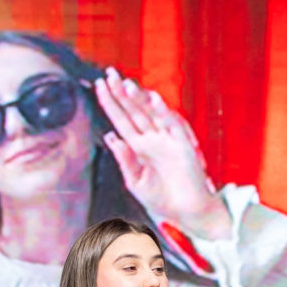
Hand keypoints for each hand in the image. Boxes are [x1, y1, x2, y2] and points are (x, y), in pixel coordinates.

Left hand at [93, 69, 228, 237]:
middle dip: (121, 93)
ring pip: (151, 114)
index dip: (110, 102)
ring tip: (125, 85)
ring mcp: (167, 139)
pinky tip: (153, 100)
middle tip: (109, 74)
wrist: (187, 212)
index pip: (120, 119)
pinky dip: (163, 112)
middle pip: (133, 111)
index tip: (99, 85)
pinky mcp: (182, 145)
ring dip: (139, 99)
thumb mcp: (136, 182)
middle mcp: (151, 139)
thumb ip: (125, 160)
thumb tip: (111, 137)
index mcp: (137, 147)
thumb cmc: (162, 199)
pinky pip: (172, 125)